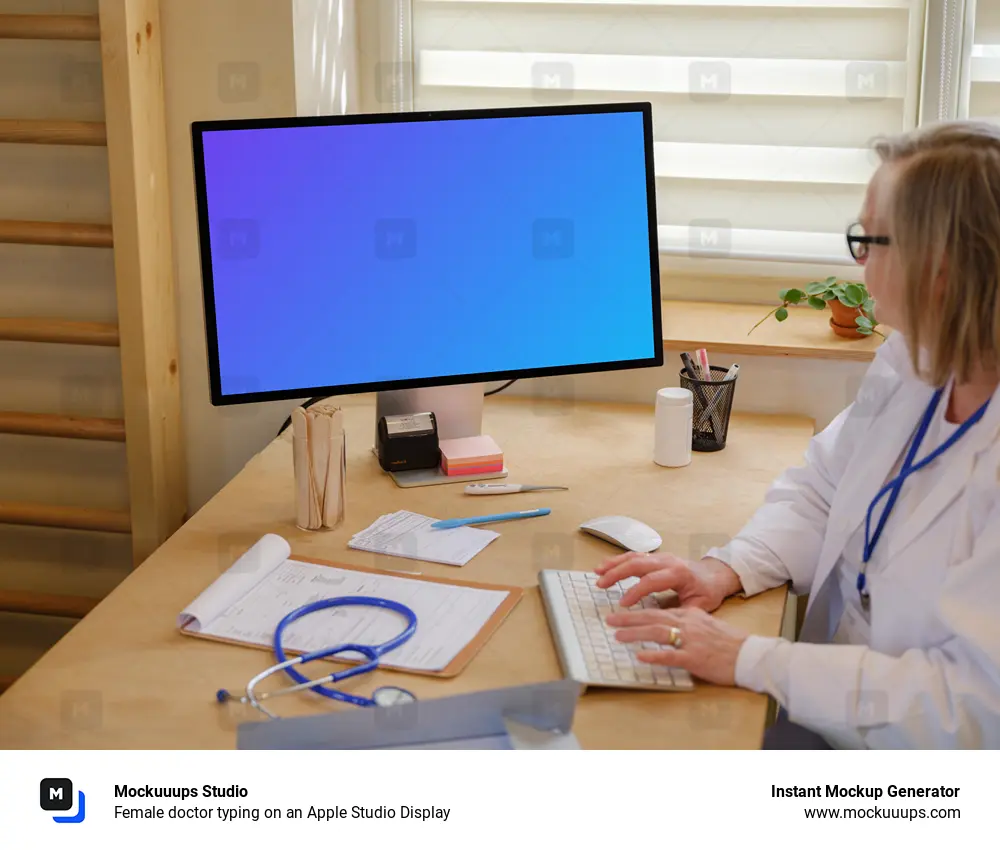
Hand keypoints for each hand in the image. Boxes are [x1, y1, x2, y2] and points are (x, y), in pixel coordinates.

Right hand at [594, 552, 740, 611]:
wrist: (716, 574)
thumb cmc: (708, 591)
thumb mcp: (699, 606)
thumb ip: (680, 613)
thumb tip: (661, 623)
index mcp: (679, 573)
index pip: (652, 580)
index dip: (635, 591)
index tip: (622, 604)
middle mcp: (668, 561)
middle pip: (638, 563)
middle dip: (617, 573)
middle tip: (600, 584)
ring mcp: (661, 557)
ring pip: (634, 556)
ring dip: (614, 564)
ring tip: (598, 572)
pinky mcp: (656, 557)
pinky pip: (635, 555)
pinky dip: (619, 560)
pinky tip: (606, 566)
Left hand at [606, 607, 748, 685]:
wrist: (750, 655)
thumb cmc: (729, 643)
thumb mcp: (707, 625)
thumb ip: (688, 623)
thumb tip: (670, 626)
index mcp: (690, 615)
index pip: (658, 609)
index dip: (637, 611)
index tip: (621, 613)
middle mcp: (688, 623)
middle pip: (653, 616)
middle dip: (629, 618)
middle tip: (610, 620)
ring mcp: (691, 640)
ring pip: (658, 632)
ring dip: (635, 633)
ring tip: (617, 635)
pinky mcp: (696, 658)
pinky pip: (671, 655)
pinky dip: (654, 655)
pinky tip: (640, 656)